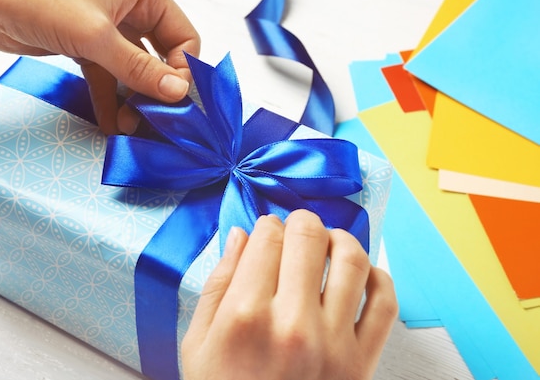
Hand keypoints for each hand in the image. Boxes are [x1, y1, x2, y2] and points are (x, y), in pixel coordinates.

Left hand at [0, 0, 199, 134]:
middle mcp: (129, 6)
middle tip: (153, 121)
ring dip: (132, 99)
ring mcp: (107, 27)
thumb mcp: (97, 37)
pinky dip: (110, 98)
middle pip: (159, 56)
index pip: (182, 36)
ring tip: (128, 127)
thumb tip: (178, 93)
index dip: (182, 70)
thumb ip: (140, 69)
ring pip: (133, 70)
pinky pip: (109, 75)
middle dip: (155, 90)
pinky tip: (110, 123)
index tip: (176, 102)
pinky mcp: (87, 44)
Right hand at [182, 210, 397, 379]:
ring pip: (352, 260)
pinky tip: (361, 272)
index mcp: (245, 316)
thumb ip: (217, 283)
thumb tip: (243, 235)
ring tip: (329, 241)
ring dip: (340, 238)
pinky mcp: (362, 362)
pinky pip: (384, 303)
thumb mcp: (198, 342)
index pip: (267, 238)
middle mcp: (292, 324)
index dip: (267, 225)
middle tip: (296, 227)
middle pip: (308, 238)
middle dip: (301, 221)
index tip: (266, 229)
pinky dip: (378, 277)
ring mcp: (332, 343)